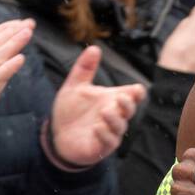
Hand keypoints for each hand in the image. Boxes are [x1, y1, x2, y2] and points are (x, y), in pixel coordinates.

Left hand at [50, 46, 145, 165]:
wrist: (57, 135)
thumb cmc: (71, 111)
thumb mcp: (74, 87)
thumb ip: (84, 69)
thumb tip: (94, 47)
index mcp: (112, 100)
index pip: (133, 96)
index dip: (137, 92)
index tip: (136, 89)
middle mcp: (115, 116)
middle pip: (130, 110)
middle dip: (127, 104)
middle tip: (120, 98)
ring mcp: (109, 132)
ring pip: (120, 127)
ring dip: (114, 119)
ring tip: (105, 111)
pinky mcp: (100, 147)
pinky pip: (108, 142)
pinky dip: (104, 134)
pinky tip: (97, 127)